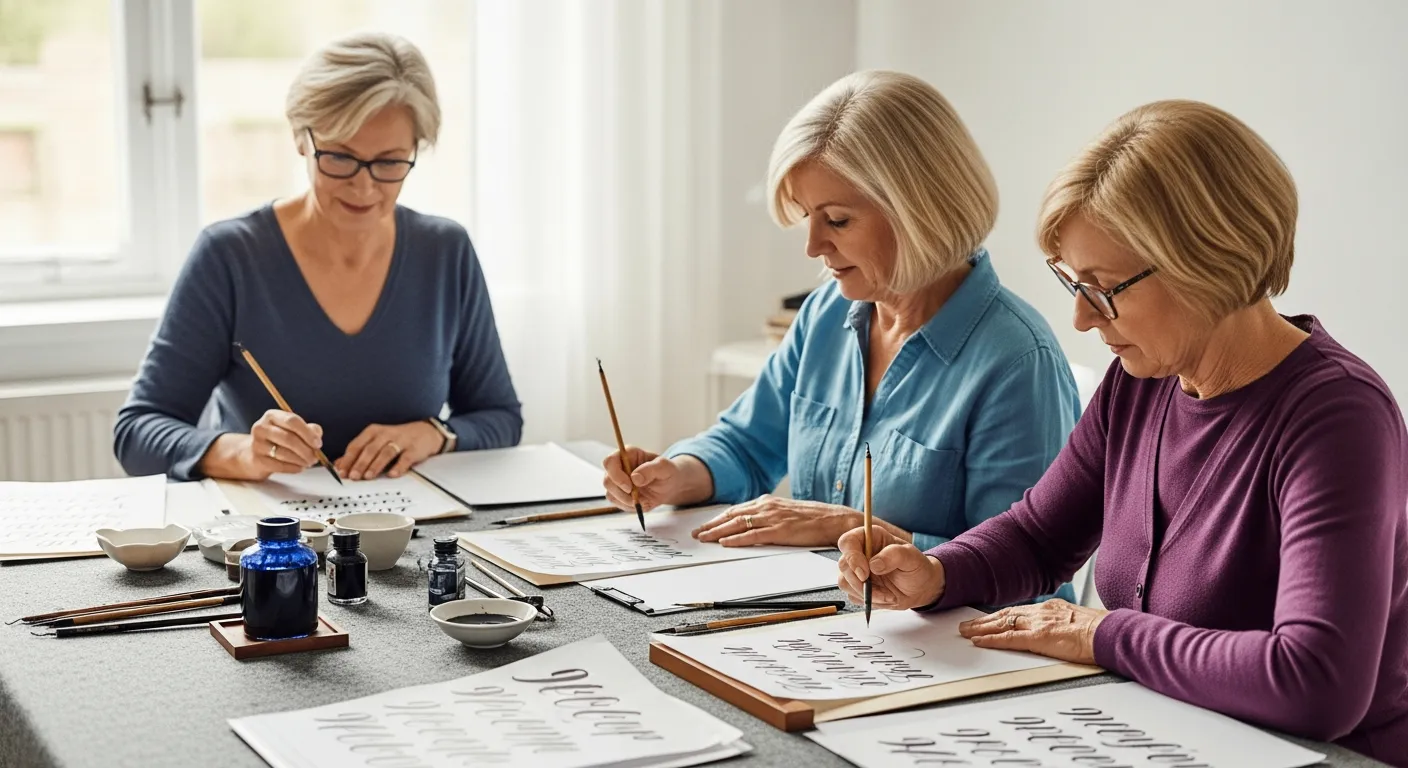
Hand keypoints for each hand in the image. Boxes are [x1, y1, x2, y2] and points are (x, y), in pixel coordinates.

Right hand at [200, 410, 323, 480]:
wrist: (252, 454)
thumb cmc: (277, 439)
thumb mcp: (292, 430)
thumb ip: (308, 429)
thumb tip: (317, 435)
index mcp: (272, 416)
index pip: (292, 421)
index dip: (308, 433)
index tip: (318, 444)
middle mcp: (261, 427)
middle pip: (289, 438)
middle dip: (306, 449)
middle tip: (316, 457)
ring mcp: (257, 444)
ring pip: (284, 453)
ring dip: (301, 460)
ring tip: (309, 462)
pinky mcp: (256, 460)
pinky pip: (279, 465)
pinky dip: (293, 468)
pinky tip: (299, 468)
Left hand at [336, 421, 441, 479]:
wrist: (425, 432)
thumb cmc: (396, 439)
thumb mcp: (376, 441)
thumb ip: (359, 453)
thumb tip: (339, 465)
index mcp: (373, 432)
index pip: (356, 445)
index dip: (348, 459)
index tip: (341, 472)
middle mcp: (385, 434)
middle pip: (370, 449)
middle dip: (360, 463)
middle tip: (353, 477)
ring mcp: (400, 441)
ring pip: (386, 452)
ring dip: (376, 465)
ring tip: (368, 477)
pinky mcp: (414, 448)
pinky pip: (405, 458)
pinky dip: (399, 466)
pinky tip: (393, 474)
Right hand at [602, 447, 699, 511]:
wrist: (670, 485)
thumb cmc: (667, 472)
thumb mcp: (665, 467)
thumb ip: (651, 469)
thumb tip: (635, 477)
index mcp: (627, 455)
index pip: (610, 462)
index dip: (615, 475)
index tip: (629, 487)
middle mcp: (619, 467)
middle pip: (607, 480)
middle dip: (621, 493)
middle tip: (637, 498)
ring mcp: (617, 481)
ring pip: (610, 494)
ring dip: (626, 501)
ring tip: (643, 500)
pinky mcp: (619, 494)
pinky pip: (617, 503)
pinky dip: (628, 506)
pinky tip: (641, 502)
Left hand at [691, 495, 857, 546]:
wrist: (834, 520)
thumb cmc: (812, 519)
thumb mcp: (785, 512)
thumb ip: (768, 515)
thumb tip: (751, 524)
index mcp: (767, 502)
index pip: (736, 510)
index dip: (717, 519)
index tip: (704, 526)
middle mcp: (767, 507)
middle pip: (732, 516)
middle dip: (711, 526)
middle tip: (696, 534)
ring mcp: (773, 518)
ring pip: (738, 525)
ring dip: (718, 533)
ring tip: (704, 539)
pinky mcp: (780, 531)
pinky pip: (753, 535)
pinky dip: (736, 539)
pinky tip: (725, 543)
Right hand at [837, 525, 945, 610]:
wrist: (920, 587)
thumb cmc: (916, 567)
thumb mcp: (912, 557)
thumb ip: (894, 555)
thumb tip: (874, 564)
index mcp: (870, 538)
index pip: (848, 542)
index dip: (852, 557)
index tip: (864, 574)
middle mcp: (860, 553)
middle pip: (843, 565)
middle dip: (860, 582)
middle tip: (880, 591)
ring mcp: (857, 571)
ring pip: (845, 582)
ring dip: (866, 594)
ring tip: (888, 596)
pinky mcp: (858, 587)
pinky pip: (852, 596)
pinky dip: (868, 601)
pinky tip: (884, 598)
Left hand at [958, 600, 1107, 665]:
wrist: (1109, 633)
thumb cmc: (1101, 631)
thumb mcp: (1078, 621)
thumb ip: (1064, 623)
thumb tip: (1061, 630)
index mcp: (1051, 608)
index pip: (1019, 611)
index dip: (1001, 615)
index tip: (988, 619)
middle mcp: (1041, 612)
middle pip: (1005, 614)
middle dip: (984, 620)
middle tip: (967, 624)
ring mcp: (1038, 624)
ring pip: (1002, 624)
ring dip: (982, 628)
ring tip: (966, 632)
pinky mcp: (1038, 637)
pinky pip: (1009, 639)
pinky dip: (992, 639)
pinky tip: (980, 641)